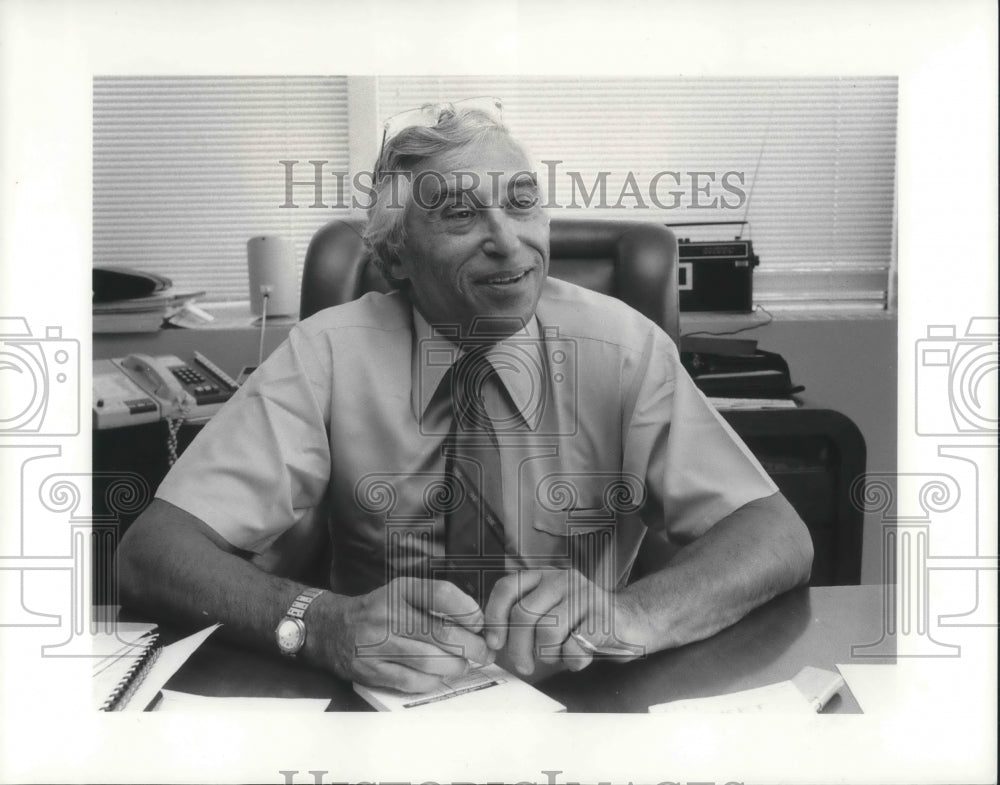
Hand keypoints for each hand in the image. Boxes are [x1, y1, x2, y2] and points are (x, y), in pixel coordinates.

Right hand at [308, 578, 494, 692]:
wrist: (333, 628)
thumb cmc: (379, 611)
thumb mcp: (403, 593)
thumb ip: (435, 603)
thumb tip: (476, 623)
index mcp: (400, 590)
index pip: (441, 594)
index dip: (467, 610)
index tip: (480, 623)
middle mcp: (387, 614)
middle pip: (441, 633)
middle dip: (471, 647)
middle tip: (484, 653)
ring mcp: (377, 644)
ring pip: (430, 661)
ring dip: (455, 666)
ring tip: (463, 665)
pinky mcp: (371, 670)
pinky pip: (412, 681)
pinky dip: (432, 681)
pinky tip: (439, 676)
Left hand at [483, 569, 643, 674]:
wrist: (634, 622)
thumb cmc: (585, 623)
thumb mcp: (552, 614)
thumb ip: (526, 620)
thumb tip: (494, 641)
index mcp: (545, 577)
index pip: (508, 588)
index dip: (494, 617)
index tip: (495, 643)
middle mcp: (562, 579)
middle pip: (523, 614)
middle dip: (518, 648)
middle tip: (524, 666)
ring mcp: (584, 595)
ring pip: (547, 631)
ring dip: (548, 655)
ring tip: (559, 656)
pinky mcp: (603, 617)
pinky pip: (573, 646)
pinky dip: (571, 661)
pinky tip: (579, 658)